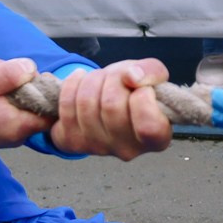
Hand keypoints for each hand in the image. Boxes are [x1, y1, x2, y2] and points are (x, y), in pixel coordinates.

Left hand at [45, 58, 174, 160]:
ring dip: (92, 79)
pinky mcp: (71, 142)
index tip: (141, 88)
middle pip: (111, 106)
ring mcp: (97, 148)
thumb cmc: (133, 89)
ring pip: (86, 103)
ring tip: (100, 78)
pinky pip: (66, 106)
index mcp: (156, 139)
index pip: (148, 126)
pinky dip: (72, 85)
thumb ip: (152, 72)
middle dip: (113, 79)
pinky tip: (80, 81)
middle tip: (117, 77)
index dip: (142, 99)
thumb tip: (132, 77)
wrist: (104, 97)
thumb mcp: (151, 76)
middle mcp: (127, 150)